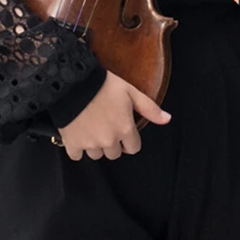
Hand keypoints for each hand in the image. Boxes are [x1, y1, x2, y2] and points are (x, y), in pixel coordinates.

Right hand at [56, 73, 170, 159]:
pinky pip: (77, 156)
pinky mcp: (72, 143)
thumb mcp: (131, 92)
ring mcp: (90, 144)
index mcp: (125, 129)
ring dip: (96, 146)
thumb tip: (167, 119)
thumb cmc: (104, 85)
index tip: (123, 132)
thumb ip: (149, 108)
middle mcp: (109, 140)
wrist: (73, 84)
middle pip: (115, 154)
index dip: (130, 141)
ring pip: (97, 155)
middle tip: (106, 128)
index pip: (133, 148)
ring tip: (92, 130)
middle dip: (113, 143)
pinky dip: (78, 148)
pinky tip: (78, 135)